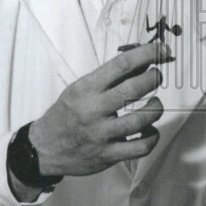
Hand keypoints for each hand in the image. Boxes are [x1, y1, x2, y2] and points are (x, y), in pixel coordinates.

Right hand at [27, 42, 171, 177]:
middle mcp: (93, 110)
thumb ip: (110, 78)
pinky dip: (152, 137)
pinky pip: (140, 148)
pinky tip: (150, 130)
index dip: (146, 54)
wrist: (45, 148)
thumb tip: (142, 61)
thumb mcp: (80, 89)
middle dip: (153, 78)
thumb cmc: (67, 114)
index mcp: (86, 88)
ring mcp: (101, 135)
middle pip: (133, 89)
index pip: (121, 65)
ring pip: (140, 120)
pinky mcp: (108, 156)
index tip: (161, 49)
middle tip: (157, 76)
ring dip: (156, 108)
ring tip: (155, 103)